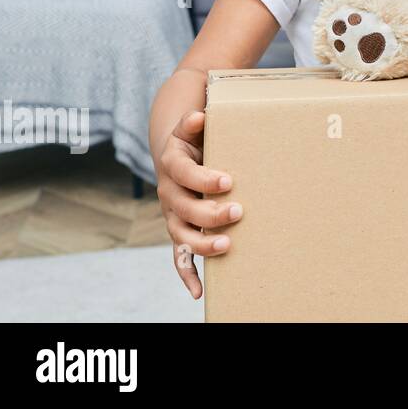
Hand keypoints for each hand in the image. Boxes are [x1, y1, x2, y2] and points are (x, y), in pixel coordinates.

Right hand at [155, 109, 241, 298]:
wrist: (178, 154)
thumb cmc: (195, 139)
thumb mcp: (193, 127)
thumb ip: (196, 122)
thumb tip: (199, 116)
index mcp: (173, 164)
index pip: (183, 172)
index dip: (203, 178)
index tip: (228, 181)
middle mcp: (169, 193)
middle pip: (183, 207)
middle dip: (209, 212)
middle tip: (238, 211)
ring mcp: (173, 215)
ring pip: (181, 234)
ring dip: (201, 243)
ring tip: (226, 245)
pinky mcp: (180, 231)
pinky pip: (179, 257)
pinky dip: (187, 274)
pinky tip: (198, 291)